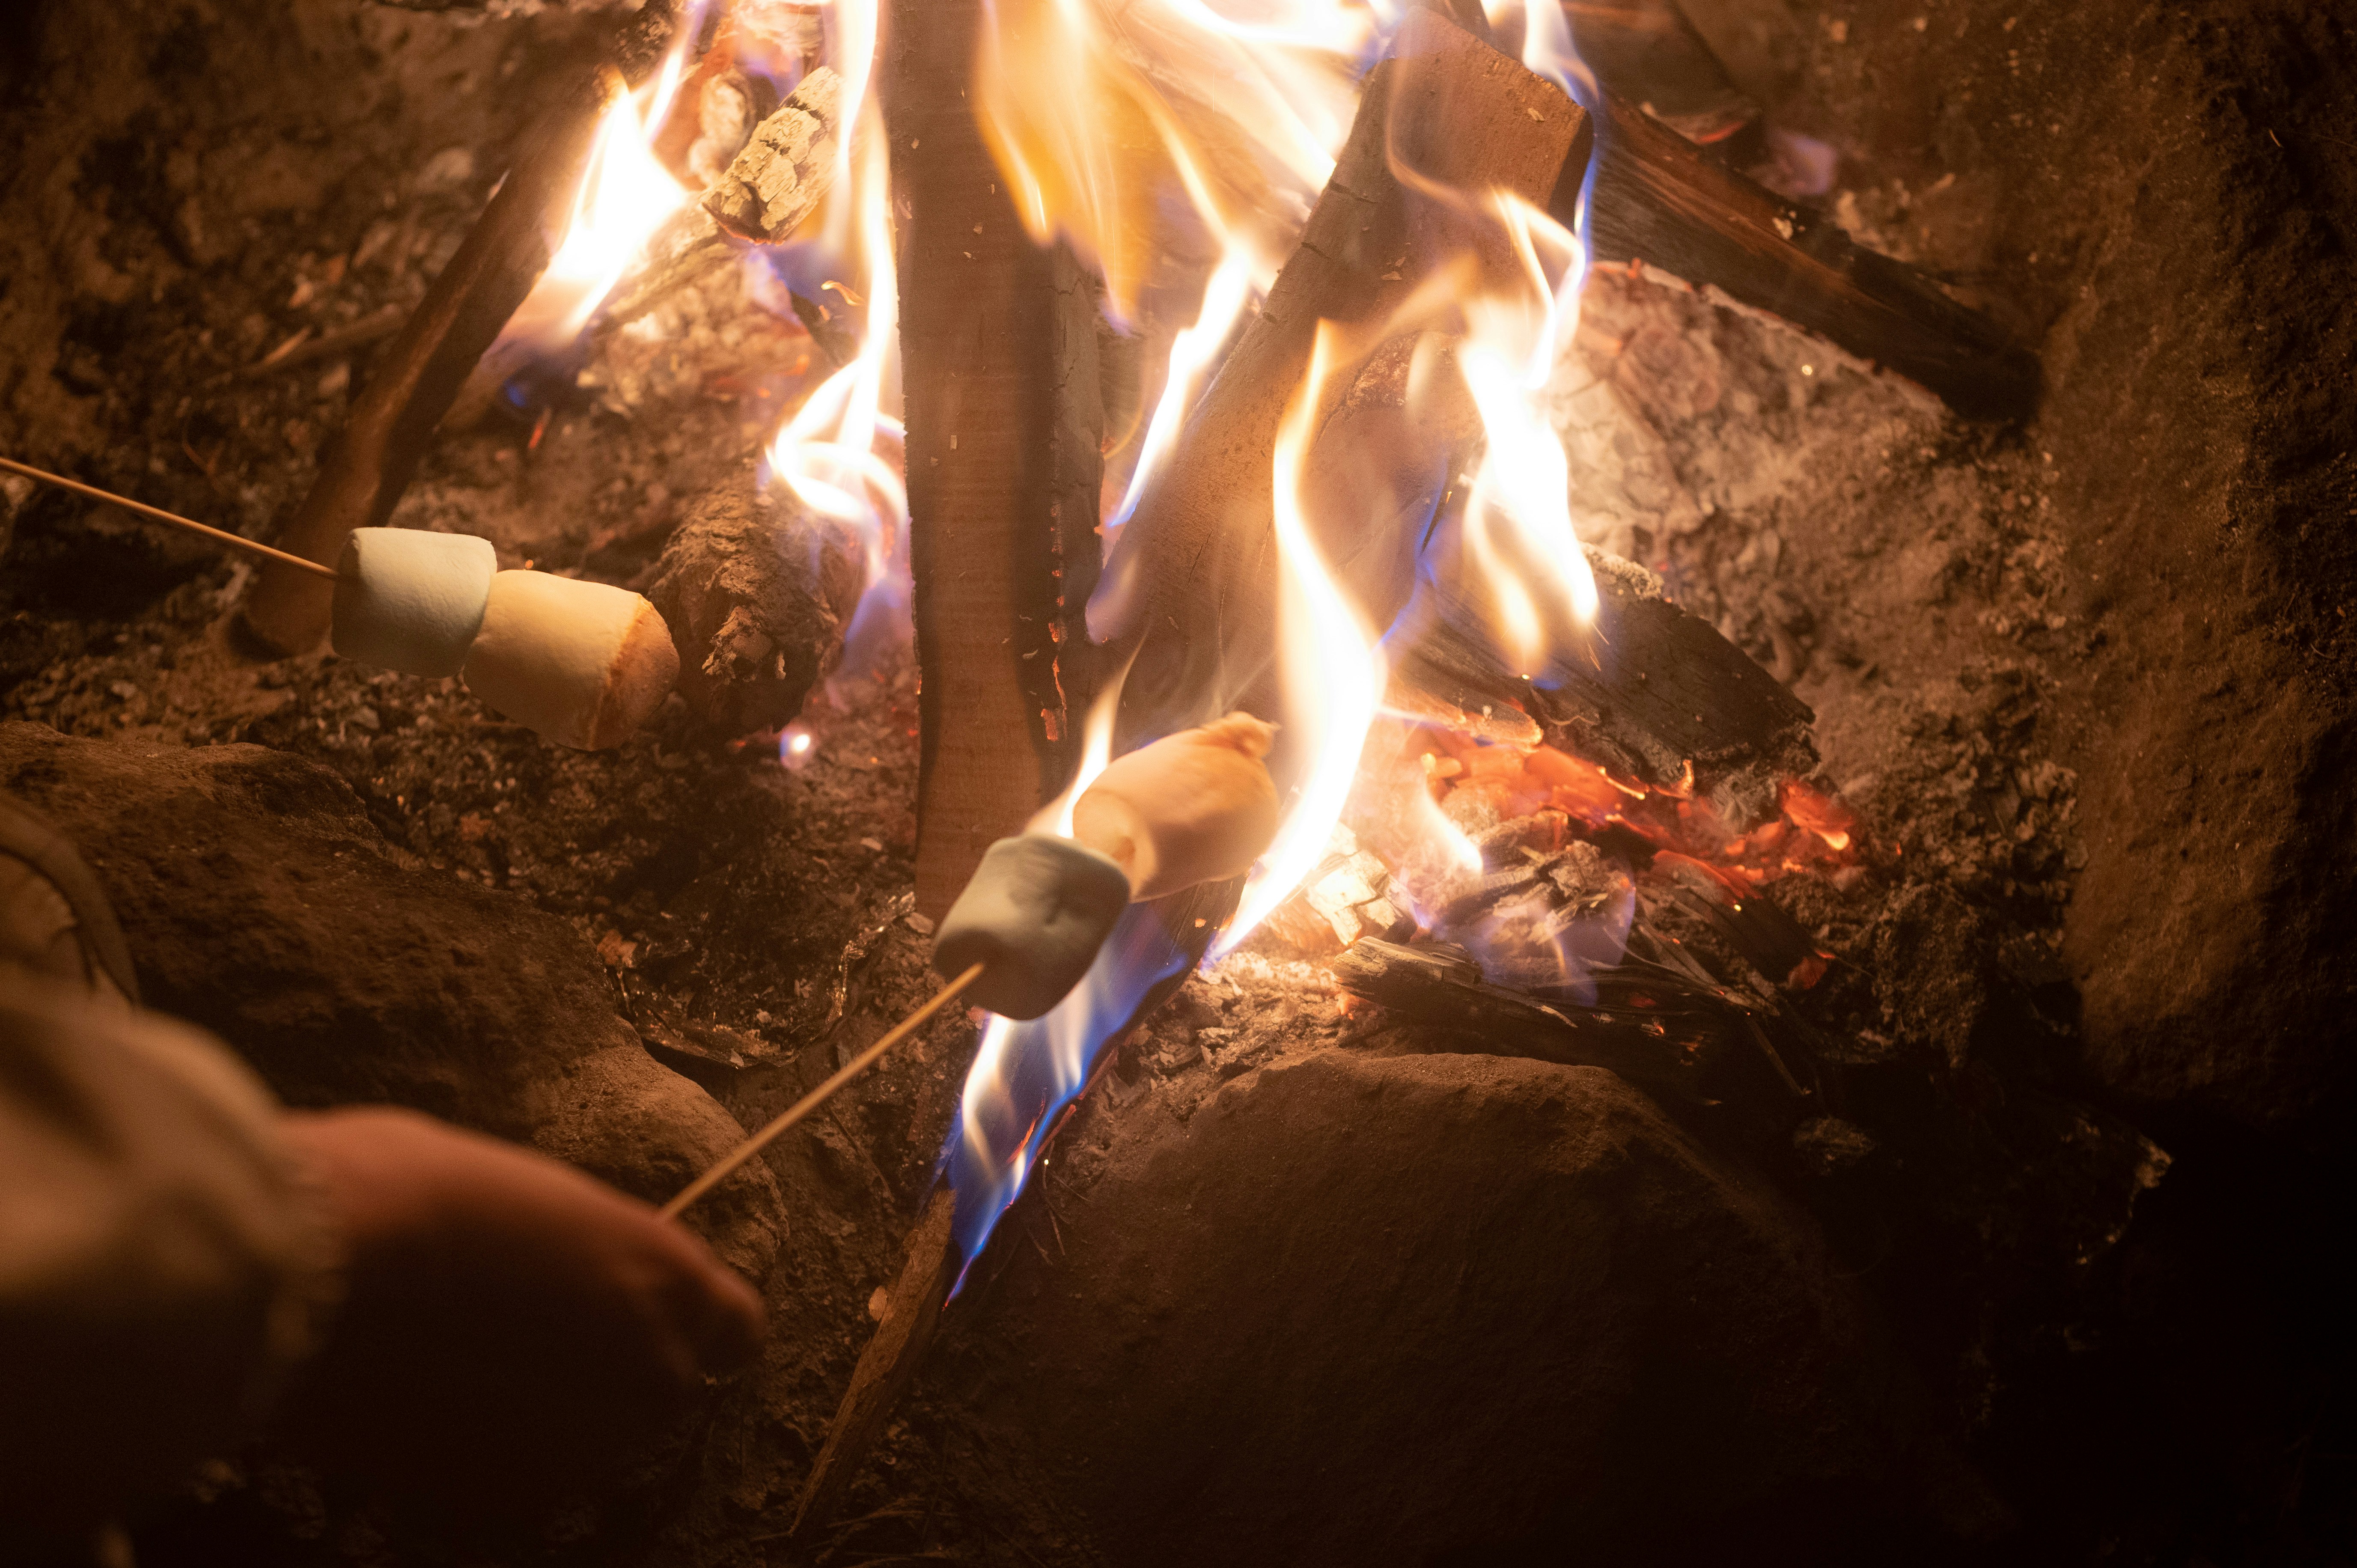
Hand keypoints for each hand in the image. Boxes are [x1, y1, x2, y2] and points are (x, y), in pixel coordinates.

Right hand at [275, 1107, 764, 1504]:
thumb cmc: (420, 1191)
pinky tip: (420, 1407)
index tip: (643, 1325)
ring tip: (452, 1369)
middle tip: (515, 1340)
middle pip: (651, 1394)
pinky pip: (507, 1485)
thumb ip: (582, 1257)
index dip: (690, 1329)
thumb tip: (568, 1278)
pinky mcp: (502, 1502)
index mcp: (670, 1279)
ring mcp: (583, 1451)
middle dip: (600, 1377)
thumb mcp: (541, 1200)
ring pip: (580, 1447)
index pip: (733, 1332)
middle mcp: (651, 1376)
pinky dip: (474, 1459)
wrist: (329, 1262)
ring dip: (536, 1423)